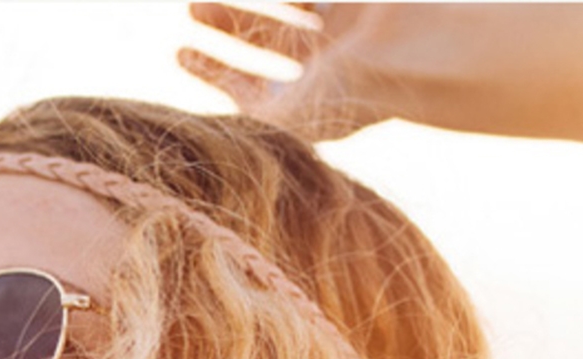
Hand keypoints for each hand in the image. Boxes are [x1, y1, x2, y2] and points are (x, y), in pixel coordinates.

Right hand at [179, 3, 582, 150]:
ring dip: (217, 55)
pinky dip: (212, 79)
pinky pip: (243, 100)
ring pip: (253, 71)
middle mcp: (330, 60)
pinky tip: (183, 57)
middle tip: (192, 6)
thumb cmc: (388, 12)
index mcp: (352, 24)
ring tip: (179, 45)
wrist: (403, 63)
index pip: (301, 6)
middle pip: (272, 37)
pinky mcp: (289, 122)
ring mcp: (308, 92)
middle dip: (231, 23)